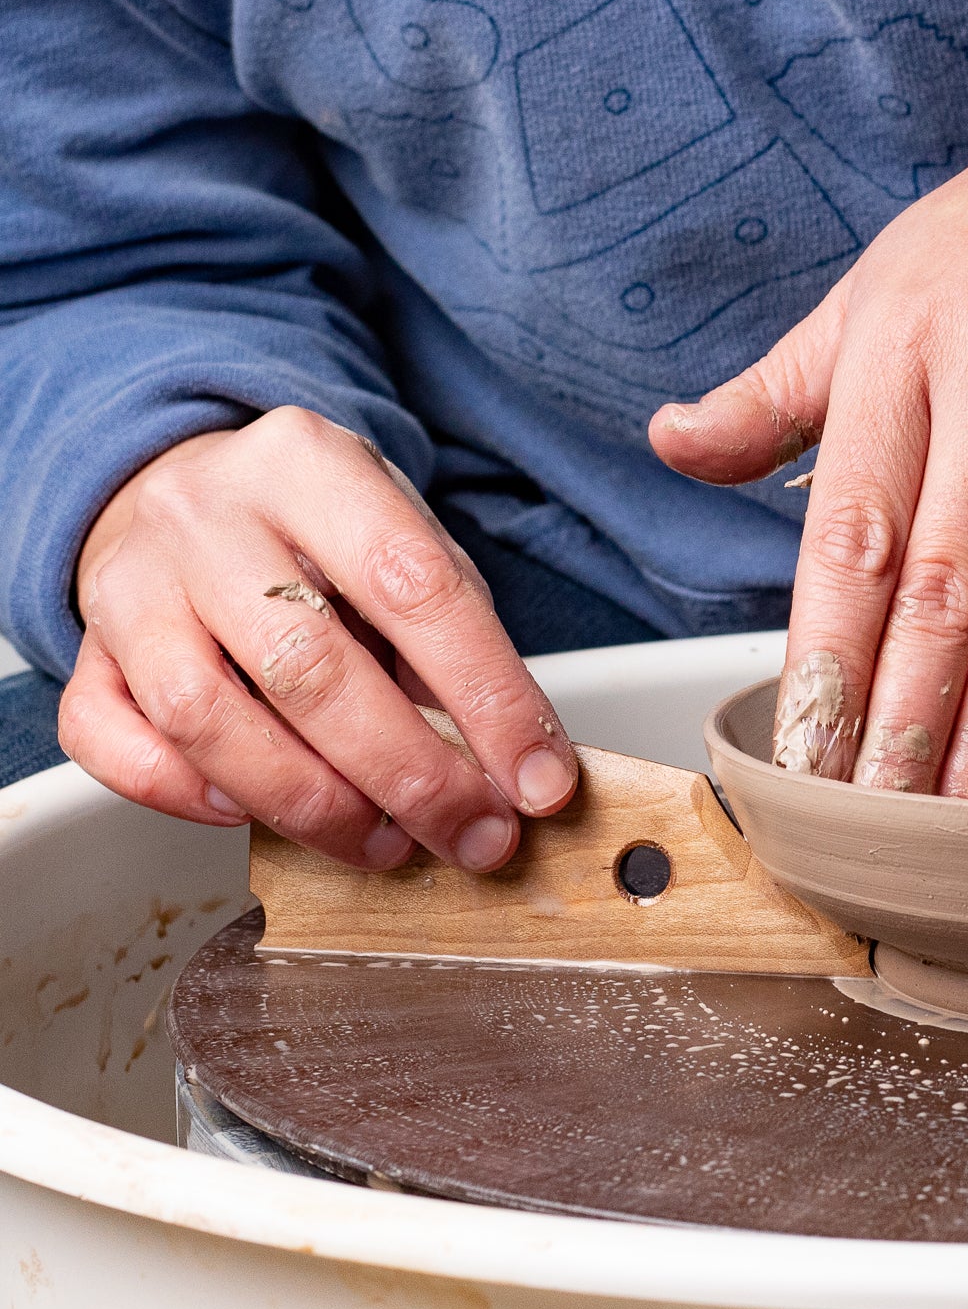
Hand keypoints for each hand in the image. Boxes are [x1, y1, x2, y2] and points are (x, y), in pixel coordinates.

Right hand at [59, 407, 576, 868]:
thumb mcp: (403, 542)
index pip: (417, 588)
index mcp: (311, 465)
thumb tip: (514, 764)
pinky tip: (254, 811)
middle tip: (473, 835)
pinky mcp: (87, 648)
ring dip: (310, 805)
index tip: (539, 782)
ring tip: (386, 843)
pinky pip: (112, 743)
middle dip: (410, 775)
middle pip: (309, 667)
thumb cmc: (315, 532)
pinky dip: (186, 798)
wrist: (187, 490)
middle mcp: (208, 515)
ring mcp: (132, 582)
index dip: (490, 699)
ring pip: (206, 718)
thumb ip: (453, 638)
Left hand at [652, 0, 967, 797]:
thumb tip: (671, 443)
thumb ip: (773, 391)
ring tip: (963, 802)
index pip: (845, 541)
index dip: (823, 663)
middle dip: (903, 720)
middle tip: (879, 822)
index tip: (805, 758)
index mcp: (896, 351)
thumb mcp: (874, 291)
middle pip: (939, 587)